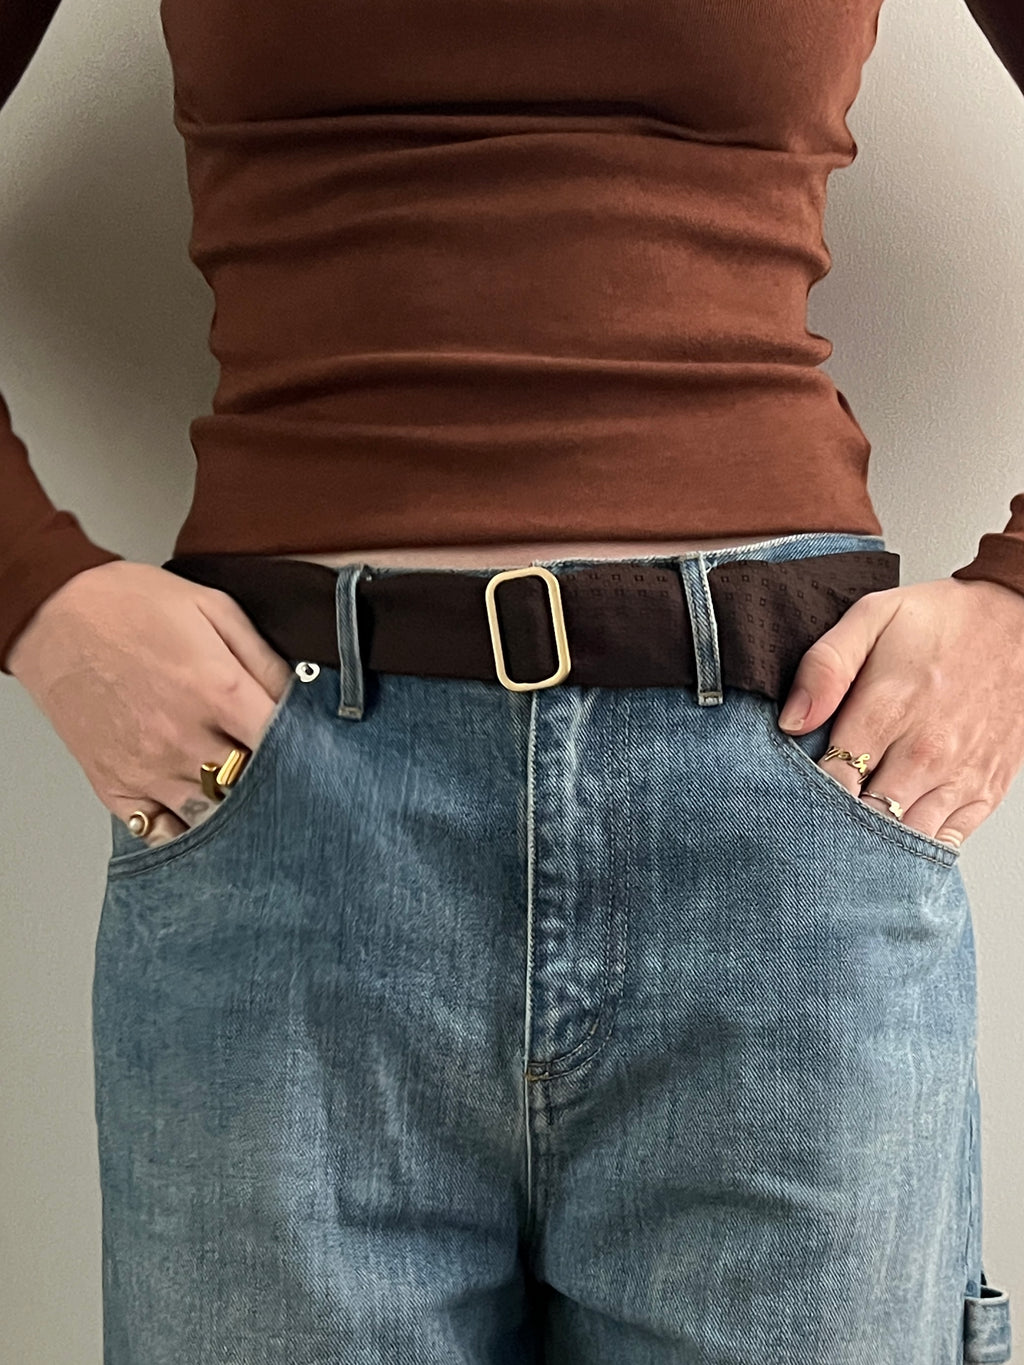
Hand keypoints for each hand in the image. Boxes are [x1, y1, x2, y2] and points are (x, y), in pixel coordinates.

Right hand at [7, 560, 293, 846]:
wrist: (53, 614)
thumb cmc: (130, 606)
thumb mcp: (213, 607)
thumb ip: (263, 656)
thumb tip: (302, 693)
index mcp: (216, 690)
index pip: (286, 744)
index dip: (309, 750)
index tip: (317, 751)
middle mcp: (183, 738)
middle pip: (254, 789)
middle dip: (277, 785)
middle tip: (288, 779)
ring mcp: (147, 769)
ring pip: (213, 819)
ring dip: (235, 812)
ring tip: (245, 796)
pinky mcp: (115, 786)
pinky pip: (161, 833)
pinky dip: (185, 830)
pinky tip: (199, 810)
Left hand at [776, 577, 1023, 850]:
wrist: (1020, 623)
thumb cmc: (943, 622)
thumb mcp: (872, 618)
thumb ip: (825, 667)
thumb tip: (792, 720)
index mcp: (889, 709)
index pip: (830, 781)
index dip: (803, 793)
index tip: (786, 792)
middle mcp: (926, 753)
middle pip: (863, 820)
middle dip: (832, 825)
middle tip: (810, 821)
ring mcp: (960, 777)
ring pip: (904, 840)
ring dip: (872, 843)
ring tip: (847, 834)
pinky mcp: (986, 792)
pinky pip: (945, 843)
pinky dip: (915, 849)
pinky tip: (892, 838)